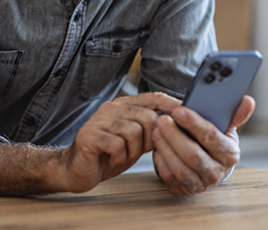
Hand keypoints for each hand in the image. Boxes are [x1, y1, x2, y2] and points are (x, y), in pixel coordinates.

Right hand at [56, 92, 181, 192]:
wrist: (77, 170)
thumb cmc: (108, 155)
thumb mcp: (136, 141)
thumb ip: (151, 130)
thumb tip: (177, 124)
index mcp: (123, 105)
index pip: (153, 97)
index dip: (172, 105)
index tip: (190, 112)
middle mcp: (111, 108)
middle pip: (147, 117)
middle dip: (148, 140)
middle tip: (135, 151)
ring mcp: (99, 119)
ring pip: (134, 131)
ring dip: (132, 151)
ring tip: (121, 155)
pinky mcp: (89, 135)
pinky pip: (117, 144)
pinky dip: (119, 156)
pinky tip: (111, 158)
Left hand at [152, 95, 254, 194]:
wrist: (206, 159)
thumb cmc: (213, 138)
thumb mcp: (225, 125)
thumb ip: (235, 113)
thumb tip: (248, 100)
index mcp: (230, 153)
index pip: (212, 137)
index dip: (194, 123)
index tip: (178, 110)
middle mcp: (217, 171)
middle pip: (193, 155)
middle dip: (175, 135)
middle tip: (162, 119)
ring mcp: (201, 183)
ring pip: (180, 168)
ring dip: (165, 147)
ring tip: (156, 130)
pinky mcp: (184, 188)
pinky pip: (169, 176)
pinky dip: (161, 160)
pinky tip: (156, 146)